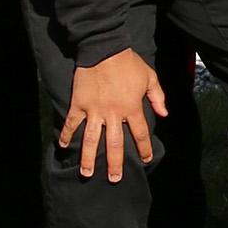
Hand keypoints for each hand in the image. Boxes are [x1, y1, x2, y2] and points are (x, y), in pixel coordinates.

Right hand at [58, 49, 167, 180]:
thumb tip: (164, 114)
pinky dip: (67, 135)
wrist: (104, 47)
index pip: (140, 134)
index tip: (146, 160)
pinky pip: (72, 123)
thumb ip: (158, 97)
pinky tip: (63, 146)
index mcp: (132, 107)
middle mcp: (113, 113)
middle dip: (116, 163)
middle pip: (115, 144)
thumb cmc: (128, 63)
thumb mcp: (149, 77)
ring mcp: (94, 110)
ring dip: (89, 158)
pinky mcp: (79, 104)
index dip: (144, 149)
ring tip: (87, 173)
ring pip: (92, 139)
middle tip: (115, 179)